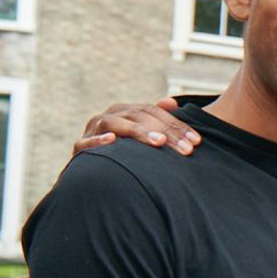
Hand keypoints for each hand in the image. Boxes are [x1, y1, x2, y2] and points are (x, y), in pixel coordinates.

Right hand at [76, 98, 199, 155]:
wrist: (88, 173)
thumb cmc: (120, 152)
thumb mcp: (138, 136)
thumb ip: (155, 120)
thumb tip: (172, 103)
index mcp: (125, 112)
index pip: (154, 113)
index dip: (177, 125)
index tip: (198, 142)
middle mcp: (109, 117)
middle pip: (139, 117)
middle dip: (166, 132)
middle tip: (187, 149)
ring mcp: (92, 130)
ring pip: (114, 124)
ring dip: (137, 132)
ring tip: (159, 142)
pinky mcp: (78, 148)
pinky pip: (85, 143)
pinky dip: (97, 141)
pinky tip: (112, 141)